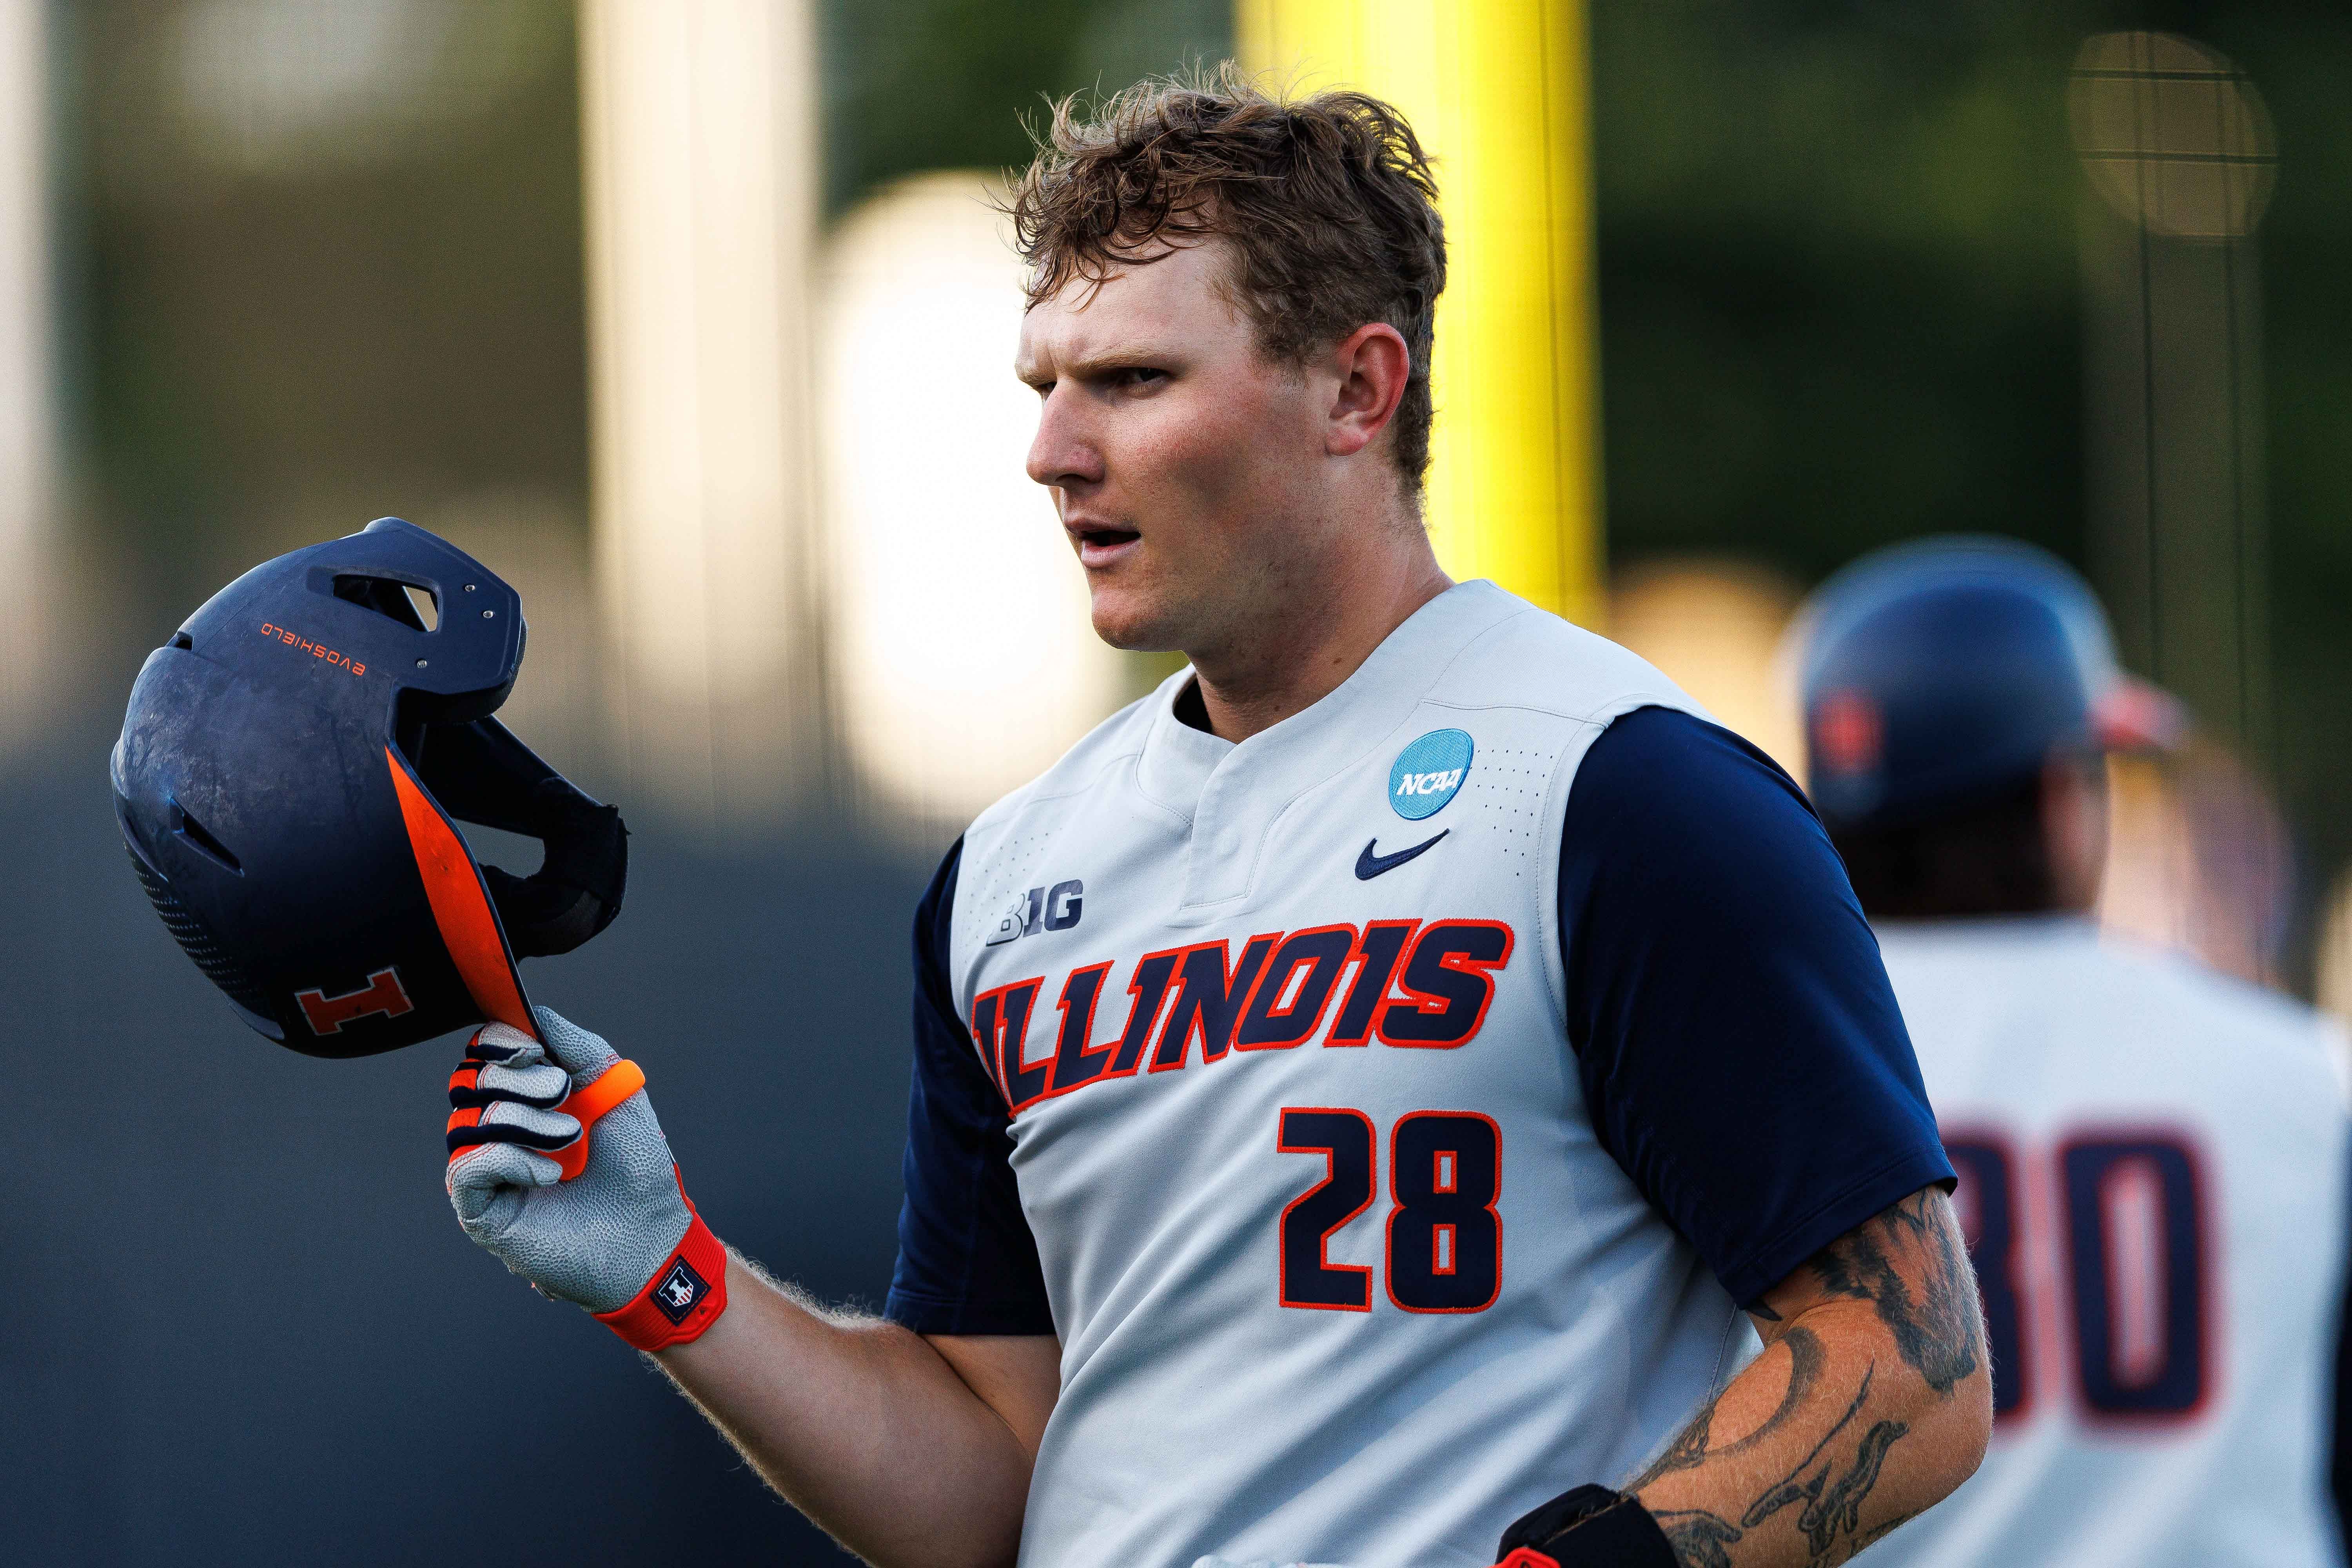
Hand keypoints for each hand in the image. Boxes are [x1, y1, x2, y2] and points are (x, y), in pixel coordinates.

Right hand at [444, 1006, 726, 1347]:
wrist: (650, 1235)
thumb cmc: (637, 1168)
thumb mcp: (616, 1089)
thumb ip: (576, 1045)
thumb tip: (531, 1014)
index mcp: (527, 1097)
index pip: (483, 1052)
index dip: (499, 1039)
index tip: (534, 1045)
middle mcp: (499, 1130)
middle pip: (469, 1079)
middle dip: (518, 1078)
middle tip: (564, 1095)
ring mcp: (487, 1171)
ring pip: (465, 1120)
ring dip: (523, 1120)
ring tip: (569, 1139)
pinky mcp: (481, 1210)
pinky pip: (465, 1165)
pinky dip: (508, 1158)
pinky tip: (549, 1173)